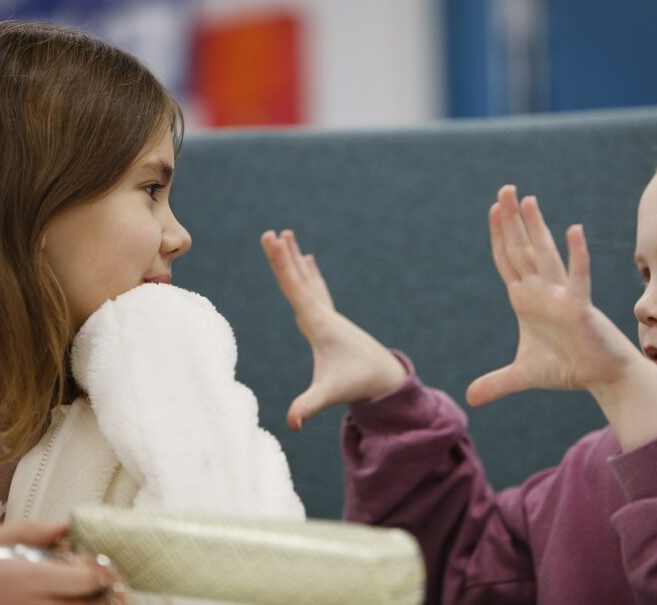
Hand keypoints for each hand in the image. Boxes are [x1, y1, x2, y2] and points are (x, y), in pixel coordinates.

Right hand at [261, 229, 406, 429]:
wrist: (385, 377)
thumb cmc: (356, 383)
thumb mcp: (329, 393)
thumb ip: (309, 405)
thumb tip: (292, 424)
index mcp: (318, 323)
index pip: (295, 288)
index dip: (282, 264)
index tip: (273, 241)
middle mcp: (322, 314)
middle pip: (298, 279)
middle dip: (283, 256)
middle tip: (271, 232)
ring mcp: (327, 315)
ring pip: (307, 281)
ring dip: (295, 260)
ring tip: (287, 235)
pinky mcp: (330, 320)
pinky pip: (315, 289)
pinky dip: (308, 273)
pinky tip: (309, 260)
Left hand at [466, 186, 651, 406]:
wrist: (602, 378)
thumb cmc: (568, 368)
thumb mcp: (523, 375)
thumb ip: (497, 383)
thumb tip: (470, 398)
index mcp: (526, 300)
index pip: (508, 261)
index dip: (499, 237)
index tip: (493, 210)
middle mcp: (542, 292)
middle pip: (522, 249)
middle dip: (511, 221)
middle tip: (504, 189)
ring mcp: (561, 297)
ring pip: (546, 255)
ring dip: (536, 228)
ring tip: (528, 200)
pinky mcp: (581, 308)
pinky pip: (578, 278)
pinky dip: (576, 255)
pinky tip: (573, 230)